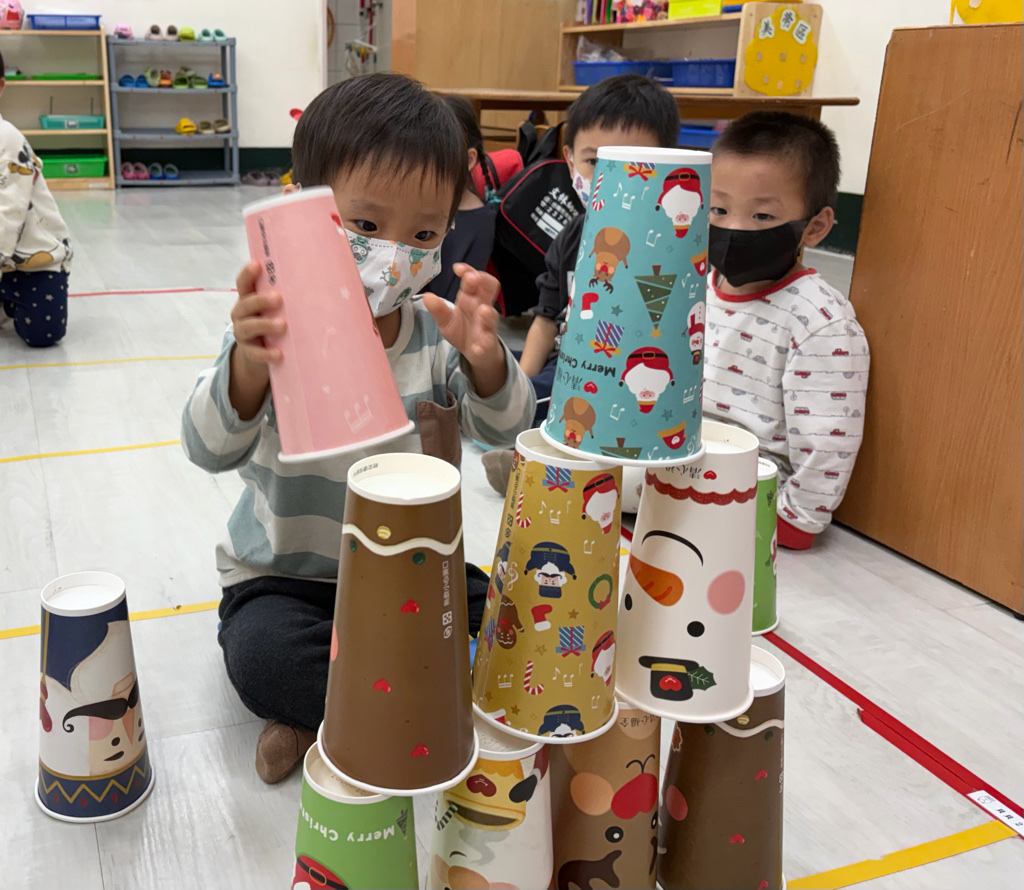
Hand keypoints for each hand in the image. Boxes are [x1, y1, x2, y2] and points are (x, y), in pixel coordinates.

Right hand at [228, 261, 283, 417]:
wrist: (261, 355)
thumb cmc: (275, 323)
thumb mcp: (280, 309)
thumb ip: (294, 298)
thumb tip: (338, 286)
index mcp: (249, 298)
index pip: (244, 283)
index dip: (248, 274)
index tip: (257, 265)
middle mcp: (242, 313)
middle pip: (246, 304)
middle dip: (260, 300)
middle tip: (278, 298)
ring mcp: (243, 333)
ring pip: (249, 327)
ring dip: (265, 325)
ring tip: (283, 325)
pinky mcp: (249, 352)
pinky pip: (255, 353)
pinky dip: (266, 354)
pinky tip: (279, 354)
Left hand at [422, 263, 500, 364]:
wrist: (476, 353)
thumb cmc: (462, 331)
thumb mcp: (446, 320)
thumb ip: (438, 309)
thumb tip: (427, 296)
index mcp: (471, 298)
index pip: (475, 278)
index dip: (468, 271)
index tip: (457, 269)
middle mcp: (482, 307)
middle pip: (490, 288)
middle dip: (483, 281)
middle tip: (472, 278)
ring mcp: (487, 325)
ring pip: (492, 316)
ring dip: (488, 313)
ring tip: (483, 310)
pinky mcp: (488, 344)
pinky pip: (489, 342)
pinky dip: (484, 343)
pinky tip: (478, 346)